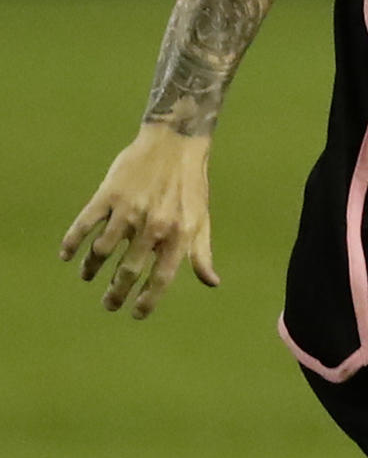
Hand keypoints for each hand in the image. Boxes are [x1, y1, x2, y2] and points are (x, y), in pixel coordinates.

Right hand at [60, 124, 218, 318]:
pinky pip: (85, 223)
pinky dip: (72, 241)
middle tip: (109, 304)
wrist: (174, 144)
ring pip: (102, 250)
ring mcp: (128, 210)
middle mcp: (153, 226)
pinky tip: (66, 255)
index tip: (136, 314)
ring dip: (92, 269)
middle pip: (128, 271)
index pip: (161, 279)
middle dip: (116, 293)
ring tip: (88, 277)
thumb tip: (211, 283)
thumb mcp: (200, 220)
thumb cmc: (190, 187)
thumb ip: (201, 254)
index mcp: (178, 235)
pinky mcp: (109, 194)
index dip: (148, 301)